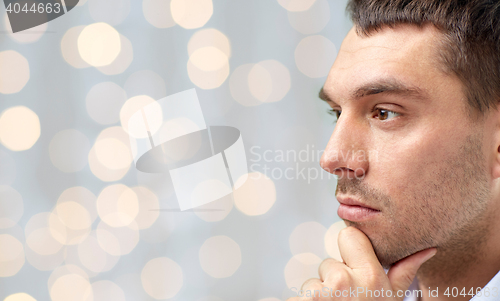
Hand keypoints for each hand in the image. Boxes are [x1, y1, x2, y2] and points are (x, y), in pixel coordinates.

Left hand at [287, 226, 435, 299]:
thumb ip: (405, 271)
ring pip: (313, 282)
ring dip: (320, 296)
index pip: (347, 235)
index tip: (355, 265)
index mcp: (369, 275)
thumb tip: (427, 248)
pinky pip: (295, 297)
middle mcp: (343, 280)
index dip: (351, 249)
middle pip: (328, 262)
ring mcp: (319, 294)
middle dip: (334, 280)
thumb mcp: (393, 300)